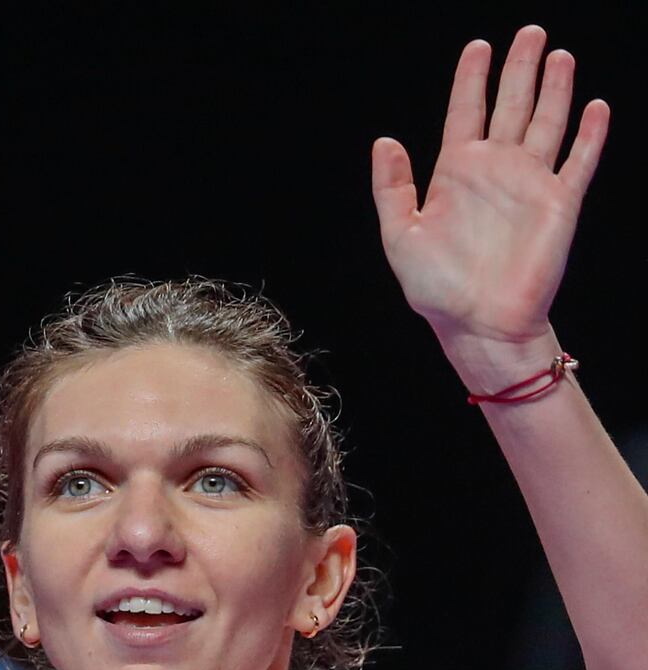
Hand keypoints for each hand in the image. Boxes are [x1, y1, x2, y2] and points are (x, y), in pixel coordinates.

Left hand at [371, 26, 608, 351]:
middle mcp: (495, 171)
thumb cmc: (438, 291)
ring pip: (546, 123)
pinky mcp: (559, 204)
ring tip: (558, 55)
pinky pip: (578, 161)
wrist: (481, 325)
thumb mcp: (401, 238)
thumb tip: (385, 142)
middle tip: (529, 32)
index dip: (471, 78)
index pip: (465, 111)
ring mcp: (529, 185)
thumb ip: (392, 190)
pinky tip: (596, 106)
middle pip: (510, 105)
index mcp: (456, 174)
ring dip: (554, 89)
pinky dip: (589, 134)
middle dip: (519, 68)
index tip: (478, 46)